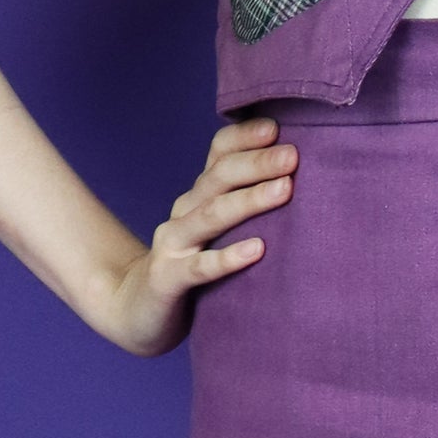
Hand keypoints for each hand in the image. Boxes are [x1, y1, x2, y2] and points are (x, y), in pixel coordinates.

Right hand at [94, 116, 297, 355]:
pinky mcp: (167, 278)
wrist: (136, 310)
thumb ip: (245, 202)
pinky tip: (258, 249)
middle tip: (292, 155)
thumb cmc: (191, 263)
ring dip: (249, 200)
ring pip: (212, 215)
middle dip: (257, 162)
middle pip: (219, 176)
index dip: (244, 136)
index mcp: (199, 193)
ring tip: (285, 189)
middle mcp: (184, 210)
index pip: (219, 152)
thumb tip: (300, 176)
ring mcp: (173, 244)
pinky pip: (199, 266)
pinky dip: (228, 257)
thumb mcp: (216, 228)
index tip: (276, 127)